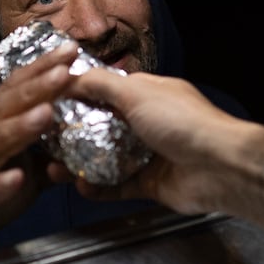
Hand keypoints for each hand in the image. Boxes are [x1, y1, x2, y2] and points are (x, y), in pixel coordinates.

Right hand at [0, 44, 78, 254]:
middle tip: (65, 72)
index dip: (41, 70)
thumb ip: (50, 155)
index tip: (70, 50)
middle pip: (4, 108)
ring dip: (17, 128)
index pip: (15, 90)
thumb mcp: (20, 168)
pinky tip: (17, 178)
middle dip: (36, 88)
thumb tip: (89, 141)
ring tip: (46, 114)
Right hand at [56, 69, 250, 216]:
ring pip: (105, 159)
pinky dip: (98, 188)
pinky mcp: (149, 184)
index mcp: (146, 94)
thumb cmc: (182, 122)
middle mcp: (146, 122)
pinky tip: (80, 187)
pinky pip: (116, 186)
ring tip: (55, 168)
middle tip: (45, 141)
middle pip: (101, 128)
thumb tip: (70, 75)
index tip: (47, 103)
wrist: (219, 167)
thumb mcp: (137, 91)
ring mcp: (147, 154)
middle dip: (72, 135)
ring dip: (79, 164)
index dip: (77, 96)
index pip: (104, 91)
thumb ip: (100, 84)